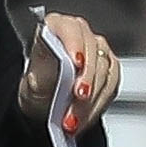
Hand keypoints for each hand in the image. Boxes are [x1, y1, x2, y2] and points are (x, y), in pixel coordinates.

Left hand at [17, 12, 120, 134]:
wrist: (45, 104)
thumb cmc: (38, 86)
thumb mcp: (34, 79)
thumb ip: (45, 67)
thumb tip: (55, 57)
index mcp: (57, 27)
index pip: (69, 28)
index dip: (74, 43)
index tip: (75, 62)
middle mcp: (81, 35)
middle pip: (92, 52)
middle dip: (87, 78)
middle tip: (79, 97)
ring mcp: (99, 52)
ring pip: (104, 72)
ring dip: (91, 98)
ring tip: (74, 119)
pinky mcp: (111, 71)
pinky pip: (111, 87)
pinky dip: (98, 105)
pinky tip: (85, 118)